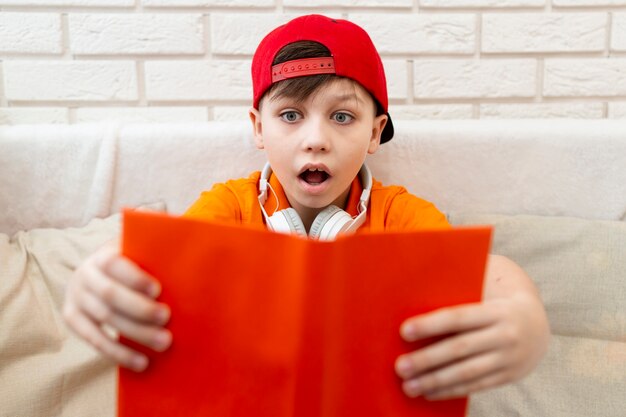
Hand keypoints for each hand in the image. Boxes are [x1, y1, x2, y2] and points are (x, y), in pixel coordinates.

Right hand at [63, 241, 171, 370]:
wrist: (101, 273)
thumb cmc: (135, 262)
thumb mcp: (141, 249)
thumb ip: (157, 244)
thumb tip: (185, 237)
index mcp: (103, 254)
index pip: (115, 264)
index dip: (135, 278)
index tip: (158, 290)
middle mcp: (85, 274)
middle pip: (110, 295)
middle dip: (140, 309)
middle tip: (166, 317)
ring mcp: (76, 297)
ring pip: (106, 319)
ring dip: (136, 333)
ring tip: (164, 342)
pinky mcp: (72, 319)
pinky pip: (94, 340)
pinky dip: (118, 353)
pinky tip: (142, 362)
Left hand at [394, 293, 548, 399]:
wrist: (536, 326)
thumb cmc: (492, 307)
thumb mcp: (483, 298)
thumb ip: (458, 303)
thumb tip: (414, 302)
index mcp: (495, 311)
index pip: (458, 317)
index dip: (430, 324)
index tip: (404, 331)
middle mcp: (504, 335)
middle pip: (459, 348)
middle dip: (426, 359)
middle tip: (400, 366)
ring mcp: (508, 358)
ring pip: (466, 372)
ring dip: (434, 381)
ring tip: (409, 386)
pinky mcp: (507, 376)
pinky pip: (475, 386)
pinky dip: (450, 390)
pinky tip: (428, 393)